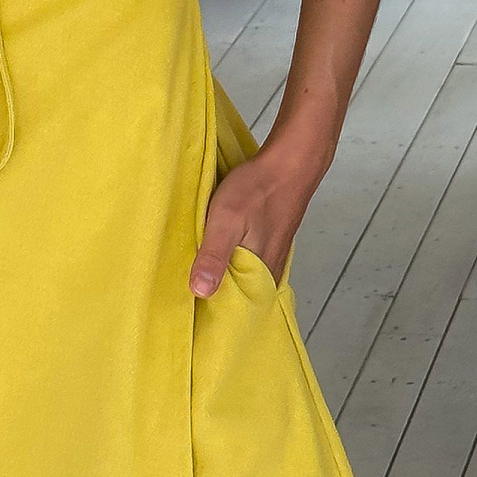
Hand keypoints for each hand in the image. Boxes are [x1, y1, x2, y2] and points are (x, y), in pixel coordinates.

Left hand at [190, 136, 321, 297]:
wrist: (288, 163)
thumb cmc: (258, 190)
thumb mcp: (225, 221)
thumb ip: (213, 256)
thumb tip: (200, 292)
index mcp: (259, 275)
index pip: (232, 308)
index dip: (210, 312)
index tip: (188, 313)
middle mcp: (268, 273)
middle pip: (238, 296)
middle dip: (215, 299)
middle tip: (187, 298)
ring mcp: (271, 258)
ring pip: (243, 281)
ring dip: (224, 281)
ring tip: (200, 280)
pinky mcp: (269, 245)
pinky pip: (249, 265)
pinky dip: (234, 265)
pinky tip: (221, 258)